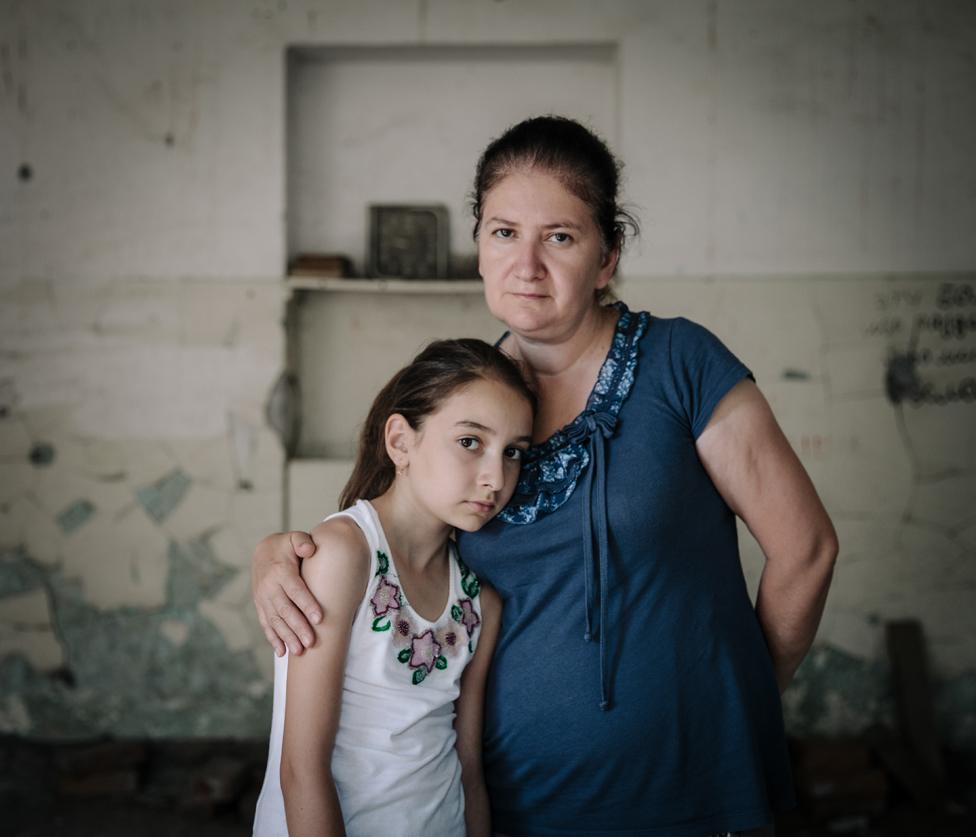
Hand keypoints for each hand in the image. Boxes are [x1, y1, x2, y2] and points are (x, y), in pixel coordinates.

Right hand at [251, 531, 321, 655]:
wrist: (263, 551)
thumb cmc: (286, 546)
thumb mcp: (294, 538)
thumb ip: (302, 542)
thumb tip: (310, 550)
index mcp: (281, 571)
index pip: (295, 590)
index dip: (307, 604)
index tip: (319, 618)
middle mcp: (269, 587)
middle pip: (285, 610)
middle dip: (298, 627)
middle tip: (311, 642)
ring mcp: (263, 598)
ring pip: (275, 620)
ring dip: (286, 637)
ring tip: (299, 651)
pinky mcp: (260, 606)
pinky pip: (266, 624)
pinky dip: (273, 638)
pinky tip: (281, 652)